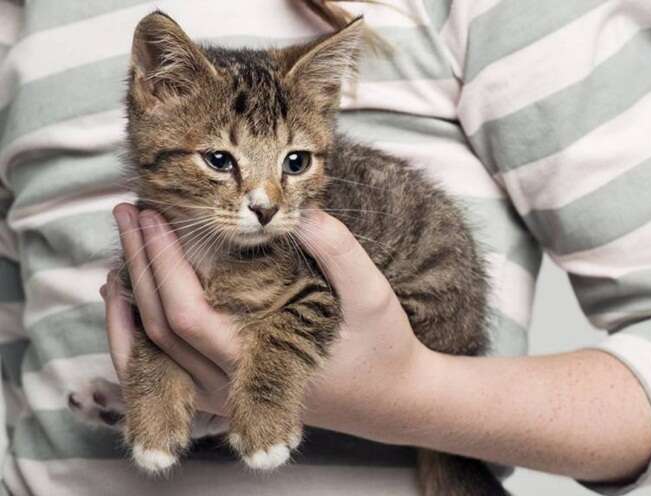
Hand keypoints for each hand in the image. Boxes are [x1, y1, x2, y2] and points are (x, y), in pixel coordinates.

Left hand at [104, 203, 425, 440]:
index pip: (187, 314)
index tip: (155, 213)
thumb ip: (338, 250)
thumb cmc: (380, 345)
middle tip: (130, 212)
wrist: (387, 397)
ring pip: (149, 351)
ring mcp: (220, 393)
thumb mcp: (371, 292)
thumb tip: (296, 210)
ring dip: (130, 294)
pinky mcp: (221, 389)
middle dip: (138, 264)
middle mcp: (230, 385)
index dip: (162, 262)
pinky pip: (161, 365)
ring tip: (125, 244)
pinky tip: (133, 295)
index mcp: (262, 359)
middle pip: (158, 327)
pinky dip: (136, 329)